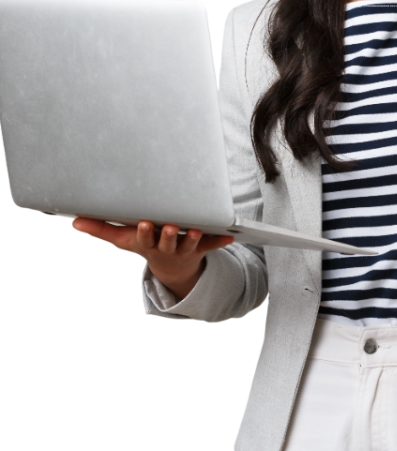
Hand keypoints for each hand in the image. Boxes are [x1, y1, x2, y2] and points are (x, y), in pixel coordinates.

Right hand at [71, 218, 234, 287]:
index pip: (145, 240)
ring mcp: (185, 248)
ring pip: (190, 244)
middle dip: (169, 236)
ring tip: (195, 229)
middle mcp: (167, 247)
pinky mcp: (201, 246)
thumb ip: (100, 230)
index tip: (145, 223)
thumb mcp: (123, 240)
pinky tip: (230, 236)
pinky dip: (220, 241)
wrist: (172, 267)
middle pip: (168, 242)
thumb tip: (74, 221)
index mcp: (148, 244)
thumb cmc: (145, 244)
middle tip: (172, 227)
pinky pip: (212, 244)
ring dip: (193, 238)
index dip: (146, 233)